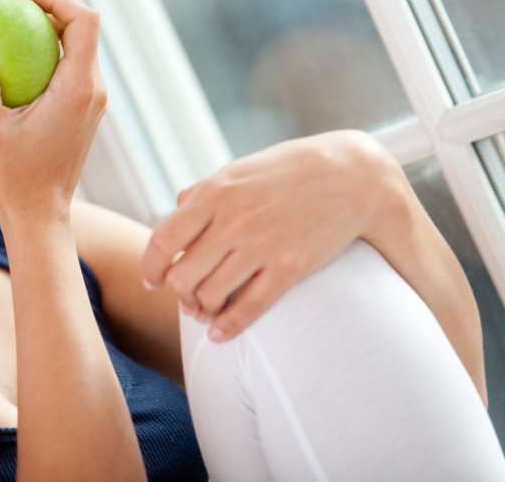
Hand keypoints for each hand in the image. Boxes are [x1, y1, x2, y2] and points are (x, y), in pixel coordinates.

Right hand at [0, 0, 106, 214]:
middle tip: (12, 9)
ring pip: (78, 50)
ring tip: (10, 31)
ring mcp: (91, 103)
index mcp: (78, 88)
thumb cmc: (15, 179)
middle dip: (51, 12)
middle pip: (83, 31)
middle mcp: (93, 91)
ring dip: (49, 35)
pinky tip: (13, 66)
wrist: (39, 215)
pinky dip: (46, 58)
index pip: (84, 22)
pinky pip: (70, 71)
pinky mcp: (83, 113)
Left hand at [141, 130, 403, 341]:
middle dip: (179, 293)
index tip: (152, 281)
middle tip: (185, 296)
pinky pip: (248, 308)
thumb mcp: (239, 170)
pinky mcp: (289, 268)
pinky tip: (219, 333)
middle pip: (183, 276)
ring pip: (210, 296)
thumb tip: (176, 206)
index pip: (163, 241)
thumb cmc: (289, 171)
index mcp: (214, 194)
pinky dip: (227, 327)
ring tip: (204, 310)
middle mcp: (232, 221)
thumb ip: (204, 191)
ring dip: (201, 310)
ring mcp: (261, 246)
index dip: (151, 267)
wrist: (353, 176)